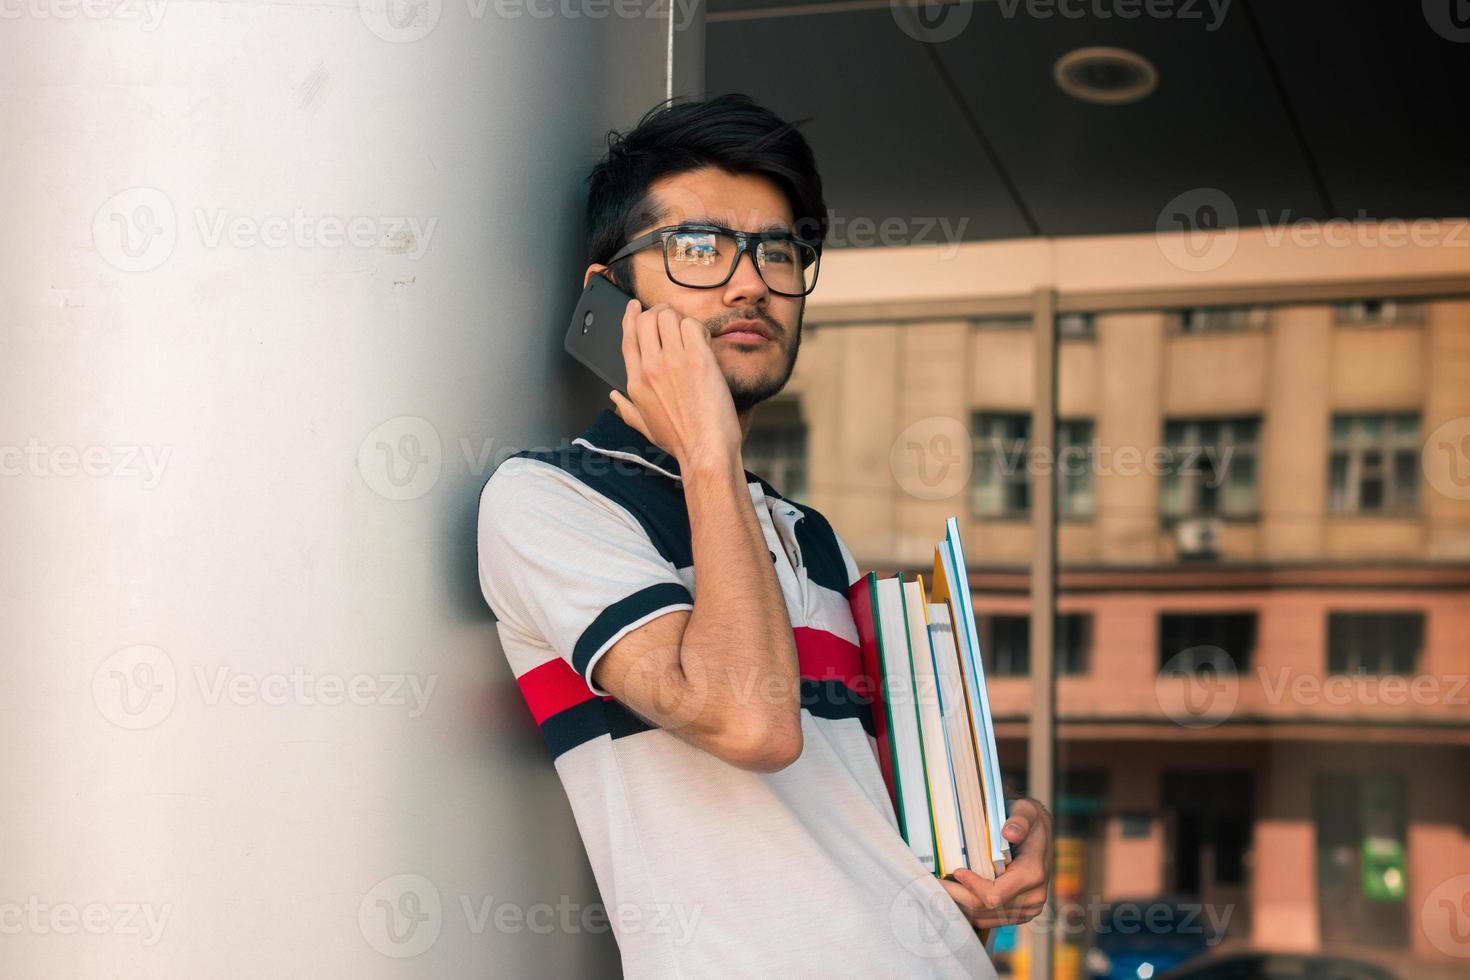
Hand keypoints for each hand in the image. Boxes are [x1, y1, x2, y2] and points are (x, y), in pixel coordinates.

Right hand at [608, 299, 742, 472]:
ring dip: (680, 320)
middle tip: (672, 319)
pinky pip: (692, 325)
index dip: (631, 316)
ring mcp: (673, 360)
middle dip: (658, 313)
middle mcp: (650, 366)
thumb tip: (613, 396)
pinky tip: (704, 341)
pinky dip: (698, 328)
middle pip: (646, 319)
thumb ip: (626, 408)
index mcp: (635, 381)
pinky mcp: (697, 358)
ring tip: (691, 333)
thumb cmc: (680, 441)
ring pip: (668, 316)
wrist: (705, 449)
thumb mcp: (645, 426)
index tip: (634, 306)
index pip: (627, 337)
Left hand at [939, 798, 1051, 929]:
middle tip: (934, 882)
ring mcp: (1028, 909)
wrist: (1040, 834)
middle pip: (985, 909)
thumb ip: (1019, 820)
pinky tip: (955, 893)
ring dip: (960, 904)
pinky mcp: (1019, 913)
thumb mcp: (1026, 811)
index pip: (994, 895)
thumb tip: (1009, 832)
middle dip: (957, 896)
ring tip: (941, 888)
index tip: (955, 871)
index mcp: (1033, 875)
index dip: (971, 886)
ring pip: (984, 917)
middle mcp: (1034, 897)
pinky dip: (969, 909)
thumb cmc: (1029, 821)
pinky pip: (989, 919)